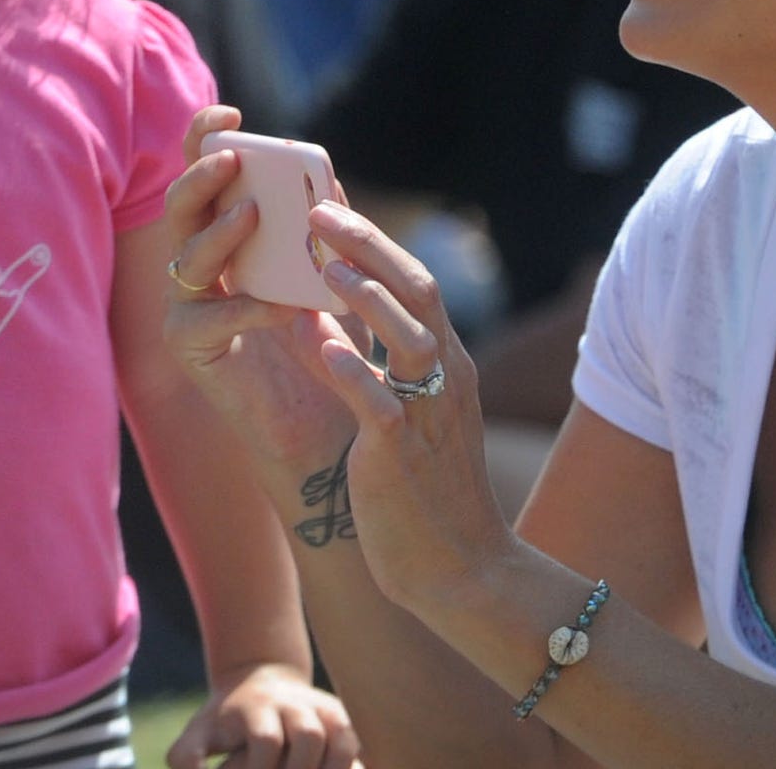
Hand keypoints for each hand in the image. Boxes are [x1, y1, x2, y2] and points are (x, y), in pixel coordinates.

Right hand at [156, 107, 366, 485]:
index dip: (206, 139)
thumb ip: (328, 227)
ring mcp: (188, 304)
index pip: (206, 175)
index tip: (230, 114)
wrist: (328, 415)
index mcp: (227, 231)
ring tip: (251, 215)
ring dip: (218, 233)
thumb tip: (331, 180)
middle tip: (232, 158)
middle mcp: (199, 262)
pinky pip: (208, 320)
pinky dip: (246, 308)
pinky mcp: (191, 348)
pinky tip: (283, 306)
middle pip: (181, 207)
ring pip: (185, 258)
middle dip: (200, 177)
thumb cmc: (331, 336)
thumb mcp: (334, 272)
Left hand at [164, 661, 360, 768]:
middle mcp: (292, 704)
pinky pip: (355, 740)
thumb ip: (186, 759)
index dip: (260, 768)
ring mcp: (320, 708)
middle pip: (308, 736)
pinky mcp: (339, 716)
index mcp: (256, 708)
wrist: (258, 680)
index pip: (266, 740)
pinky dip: (349, 764)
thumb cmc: (222, 721)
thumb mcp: (196, 735)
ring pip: (340, 737)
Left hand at [298, 201, 520, 613]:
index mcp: (446, 364)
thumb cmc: (423, 491)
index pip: (417, 284)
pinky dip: (355, 374)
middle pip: (418, 293)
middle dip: (368, 248)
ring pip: (409, 338)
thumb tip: (327, 315)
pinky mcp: (405, 455)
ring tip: (322, 264)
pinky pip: (382, 406)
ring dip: (366, 298)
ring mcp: (429, 415)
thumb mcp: (405, 412)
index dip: (374, 243)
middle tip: (318, 211)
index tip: (331, 207)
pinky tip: (324, 351)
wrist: (457, 568)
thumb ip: (372, 362)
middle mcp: (445, 378)